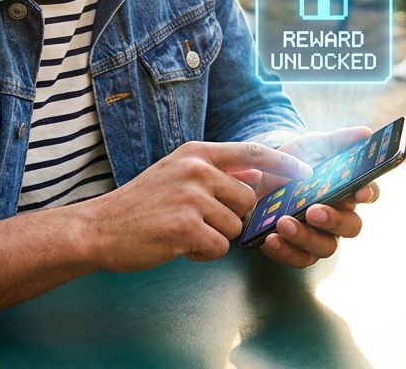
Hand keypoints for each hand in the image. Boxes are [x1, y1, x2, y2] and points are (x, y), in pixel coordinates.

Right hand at [81, 140, 310, 271]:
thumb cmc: (140, 205)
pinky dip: (202, 253)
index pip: (253, 151)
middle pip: (247, 198)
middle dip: (232, 217)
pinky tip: (178, 245)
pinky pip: (218, 247)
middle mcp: (196, 170)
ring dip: (214, 237)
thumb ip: (216, 172)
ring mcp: (191, 197)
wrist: (99, 228)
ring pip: (235, 226)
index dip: (284, 164)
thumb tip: (257, 174)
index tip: (306, 174)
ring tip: (183, 232)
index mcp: (196, 153)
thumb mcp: (177, 175)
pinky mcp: (186, 227)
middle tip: (199, 222)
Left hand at [253, 127, 380, 267]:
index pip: (368, 193)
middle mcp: (339, 216)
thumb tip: (365, 132)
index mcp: (347, 189)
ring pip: (325, 247)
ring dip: (305, 237)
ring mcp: (319, 235)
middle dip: (334, 220)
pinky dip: (284, 251)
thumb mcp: (312, 145)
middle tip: (313, 211)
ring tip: (283, 223)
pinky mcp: (296, 249)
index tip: (359, 192)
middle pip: (351, 227)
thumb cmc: (295, 162)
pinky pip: (298, 258)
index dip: (367, 193)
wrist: (260, 177)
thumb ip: (338, 140)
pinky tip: (269, 238)